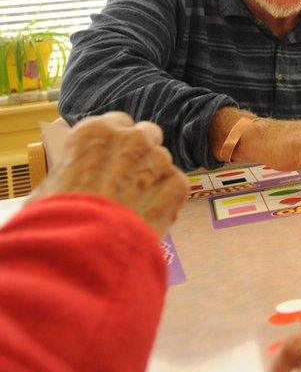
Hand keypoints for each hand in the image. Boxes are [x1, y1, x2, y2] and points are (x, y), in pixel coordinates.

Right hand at [28, 112, 188, 236]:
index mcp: (96, 131)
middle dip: (141, 153)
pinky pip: (176, 186)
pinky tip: (147, 217)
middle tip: (130, 178)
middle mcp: (131, 138)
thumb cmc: (57, 218)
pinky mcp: (177, 185)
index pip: (117, 123)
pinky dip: (166, 200)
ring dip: (153, 178)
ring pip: (162, 162)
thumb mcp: (52, 184)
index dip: (117, 143)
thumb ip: (74, 170)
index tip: (113, 157)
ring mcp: (158, 160)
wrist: (83, 249)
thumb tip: (72, 177)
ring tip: (134, 206)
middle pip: (147, 135)